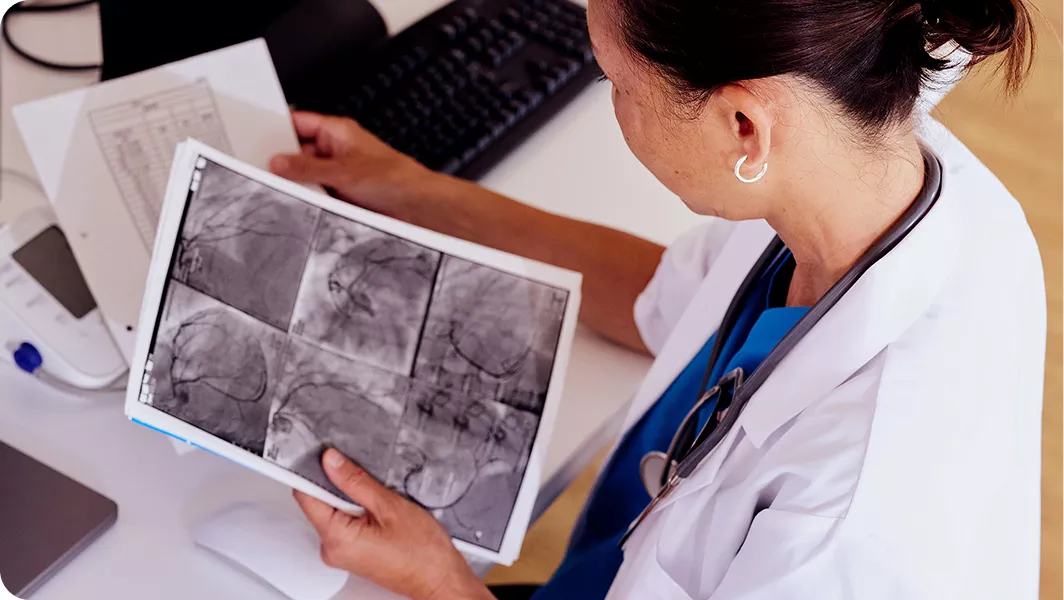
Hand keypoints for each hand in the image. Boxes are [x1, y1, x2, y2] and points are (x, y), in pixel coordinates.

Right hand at [269, 111, 441, 222]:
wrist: (418, 206)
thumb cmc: (395, 178)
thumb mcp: (341, 172)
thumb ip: (306, 168)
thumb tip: (278, 163)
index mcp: (338, 131)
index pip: (298, 122)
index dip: (277, 129)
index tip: (256, 140)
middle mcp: (338, 150)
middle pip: (299, 153)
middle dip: (286, 163)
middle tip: (267, 171)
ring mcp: (340, 173)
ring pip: (308, 176)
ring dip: (301, 185)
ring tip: (289, 191)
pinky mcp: (345, 195)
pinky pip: (319, 194)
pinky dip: (312, 200)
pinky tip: (305, 205)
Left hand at [293, 449, 493, 599]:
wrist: (438, 578)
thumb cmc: (421, 551)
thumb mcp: (389, 505)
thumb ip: (355, 481)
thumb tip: (331, 461)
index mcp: (336, 537)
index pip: (306, 495)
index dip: (316, 472)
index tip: (329, 457)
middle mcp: (332, 549)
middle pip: (320, 503)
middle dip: (341, 487)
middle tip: (370, 486)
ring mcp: (341, 553)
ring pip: (335, 512)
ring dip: (354, 500)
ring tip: (381, 505)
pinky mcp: (351, 553)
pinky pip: (346, 524)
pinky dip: (360, 513)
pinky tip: (382, 516)